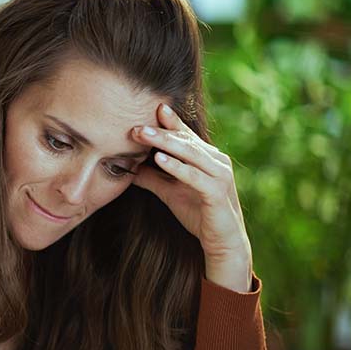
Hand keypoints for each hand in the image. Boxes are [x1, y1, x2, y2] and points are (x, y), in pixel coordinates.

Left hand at [131, 104, 252, 292]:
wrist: (221, 242)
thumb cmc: (198, 215)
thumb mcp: (169, 193)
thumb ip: (152, 178)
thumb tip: (128, 167)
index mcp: (207, 158)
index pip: (185, 135)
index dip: (169, 122)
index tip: (150, 107)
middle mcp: (216, 161)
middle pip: (184, 140)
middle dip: (159, 130)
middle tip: (136, 124)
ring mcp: (219, 175)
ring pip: (189, 153)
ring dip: (164, 142)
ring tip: (142, 134)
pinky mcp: (217, 191)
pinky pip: (194, 175)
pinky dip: (176, 166)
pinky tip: (159, 159)